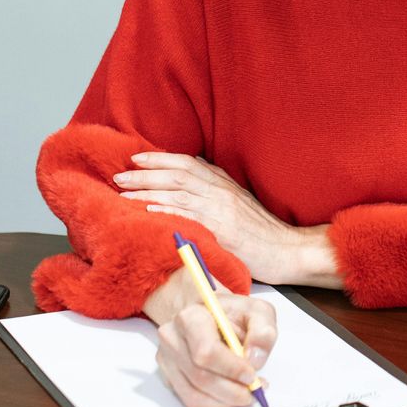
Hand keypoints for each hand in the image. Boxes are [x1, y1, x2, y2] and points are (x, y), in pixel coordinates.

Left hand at [114, 152, 313, 282]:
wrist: (286, 249)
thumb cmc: (261, 229)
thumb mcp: (238, 200)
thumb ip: (215, 186)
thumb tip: (190, 172)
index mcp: (222, 183)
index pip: (186, 163)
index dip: (159, 158)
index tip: (135, 158)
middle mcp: (219, 192)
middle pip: (176, 176)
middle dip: (145, 174)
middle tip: (119, 176)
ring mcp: (220, 211)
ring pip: (178, 193)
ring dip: (147, 191)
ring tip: (123, 193)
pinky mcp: (221, 231)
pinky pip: (189, 218)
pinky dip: (167, 211)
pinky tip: (148, 211)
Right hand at [142, 272, 276, 406]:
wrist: (210, 315)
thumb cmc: (232, 314)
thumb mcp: (257, 312)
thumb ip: (262, 332)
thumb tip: (254, 360)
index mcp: (191, 317)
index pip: (206, 351)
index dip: (231, 368)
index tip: (251, 375)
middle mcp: (173, 337)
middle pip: (200, 376)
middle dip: (231, 390)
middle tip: (254, 390)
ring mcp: (167, 358)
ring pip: (194, 393)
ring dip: (225, 401)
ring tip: (246, 393)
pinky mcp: (169, 375)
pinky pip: (191, 399)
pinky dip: (215, 404)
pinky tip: (231, 395)